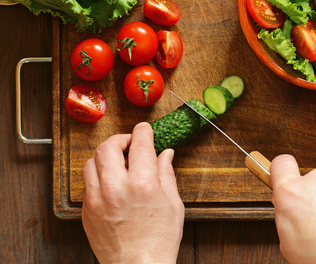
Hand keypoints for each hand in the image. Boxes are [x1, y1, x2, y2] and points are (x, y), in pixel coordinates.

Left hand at [82, 122, 183, 263]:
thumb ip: (167, 174)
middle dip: (120, 139)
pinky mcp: (87, 211)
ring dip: (105, 155)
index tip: (144, 129)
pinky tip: (111, 182)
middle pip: (108, 146)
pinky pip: (87, 182)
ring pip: (92, 161)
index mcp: (142, 184)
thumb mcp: (173, 204)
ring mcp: (97, 199)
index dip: (142, 131)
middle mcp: (116, 188)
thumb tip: (165, 154)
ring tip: (117, 162)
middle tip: (129, 143)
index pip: (139, 144)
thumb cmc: (159, 241)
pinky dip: (98, 175)